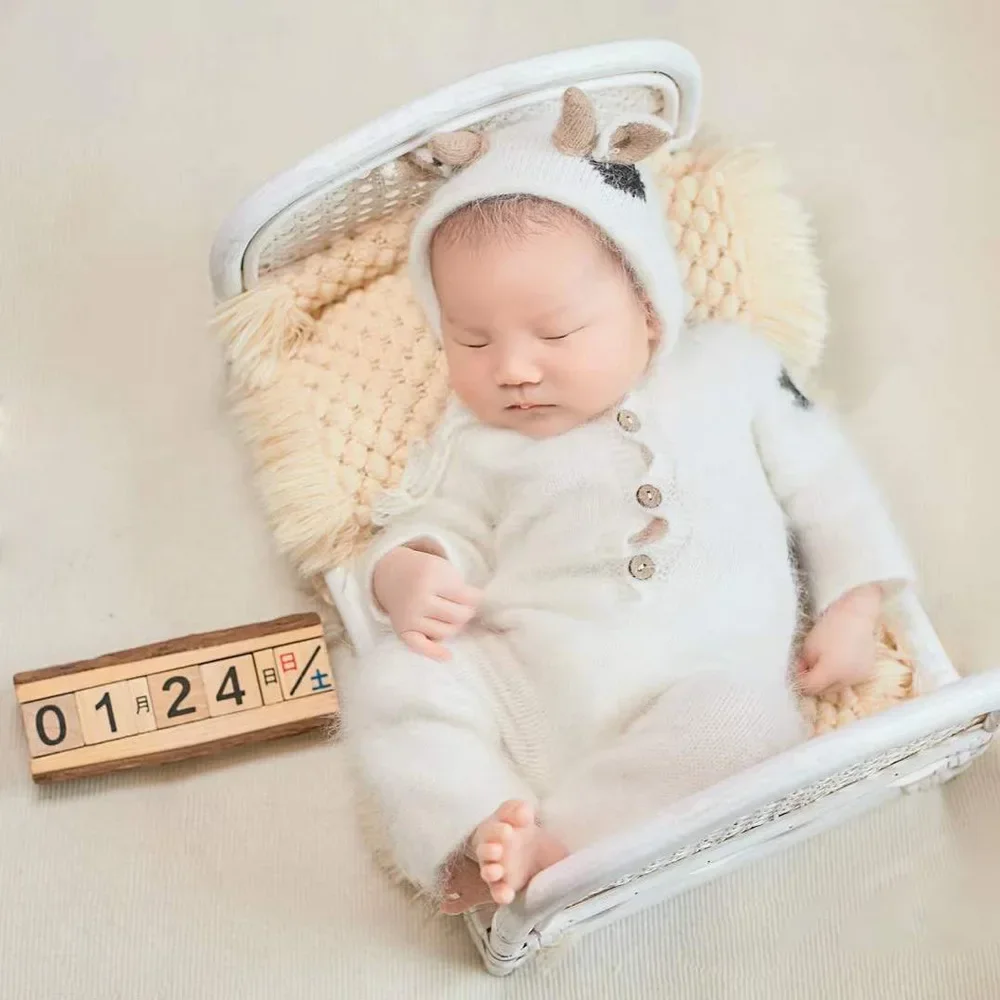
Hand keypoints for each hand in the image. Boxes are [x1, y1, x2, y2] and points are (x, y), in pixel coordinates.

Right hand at [372, 545, 481, 661]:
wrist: (393, 575)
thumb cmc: (425, 573)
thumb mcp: (444, 568)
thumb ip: (461, 588)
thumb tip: (475, 612)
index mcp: (431, 577)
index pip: (467, 597)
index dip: (476, 597)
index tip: (474, 595)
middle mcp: (418, 598)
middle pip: (459, 617)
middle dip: (466, 613)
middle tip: (462, 606)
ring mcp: (410, 616)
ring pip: (446, 632)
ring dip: (453, 626)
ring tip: (449, 616)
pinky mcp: (402, 630)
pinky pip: (420, 646)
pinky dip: (434, 653)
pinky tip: (447, 656)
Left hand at [796, 584, 882, 695]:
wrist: (857, 614)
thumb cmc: (830, 627)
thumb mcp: (809, 646)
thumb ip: (804, 665)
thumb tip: (803, 675)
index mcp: (832, 673)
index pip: (811, 688)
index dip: (801, 681)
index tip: (797, 669)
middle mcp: (848, 680)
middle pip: (824, 690)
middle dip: (814, 682)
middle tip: (807, 666)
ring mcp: (859, 677)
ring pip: (837, 687)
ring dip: (828, 680)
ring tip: (823, 662)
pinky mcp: (867, 672)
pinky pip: (848, 680)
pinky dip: (841, 675)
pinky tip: (838, 660)